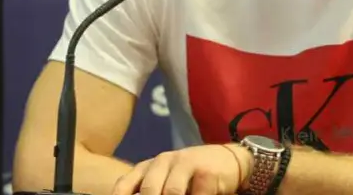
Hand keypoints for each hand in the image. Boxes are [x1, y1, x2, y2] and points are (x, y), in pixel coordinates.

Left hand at [112, 143, 250, 194]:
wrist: (228, 160)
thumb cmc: (190, 176)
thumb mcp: (166, 180)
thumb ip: (149, 189)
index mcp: (148, 167)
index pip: (125, 184)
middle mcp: (163, 162)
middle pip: (149, 190)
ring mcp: (185, 164)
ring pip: (171, 192)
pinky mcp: (206, 173)